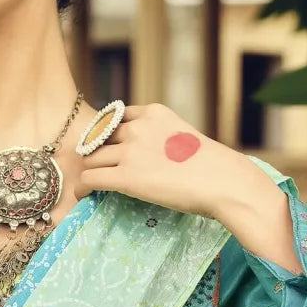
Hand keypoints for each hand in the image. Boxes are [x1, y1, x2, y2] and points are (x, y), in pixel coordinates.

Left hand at [73, 103, 257, 219]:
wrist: (222, 181)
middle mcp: (137, 127)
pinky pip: (90, 178)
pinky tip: (84, 194)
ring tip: (88, 184)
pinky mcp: (126, 177)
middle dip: (95, 153)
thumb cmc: (212, 166)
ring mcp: (130, 151)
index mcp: (153, 112)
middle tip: (95, 168)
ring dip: (87, 171)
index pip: (115, 118)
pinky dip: (83, 187)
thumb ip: (160, 138)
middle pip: (99, 138)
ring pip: (90, 158)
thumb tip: (149, 156)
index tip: (106, 148)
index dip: (107, 135)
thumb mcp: (183, 136)